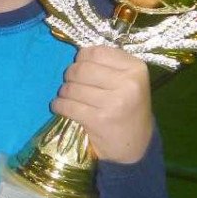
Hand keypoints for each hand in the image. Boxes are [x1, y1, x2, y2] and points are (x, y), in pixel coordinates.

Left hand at [51, 46, 152, 163]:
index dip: (82, 58)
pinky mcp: (99, 120)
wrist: (137, 145)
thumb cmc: (128, 107)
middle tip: (72, 83)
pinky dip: (59, 105)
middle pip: (81, 69)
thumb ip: (108, 64)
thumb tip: (77, 52)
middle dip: (70, 76)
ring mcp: (114, 102)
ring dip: (64, 92)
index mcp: (136, 68)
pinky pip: (67, 105)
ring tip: (68, 97)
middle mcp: (128, 83)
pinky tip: (60, 107)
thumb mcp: (128, 80)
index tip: (82, 67)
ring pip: (72, 87)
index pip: (96, 52)